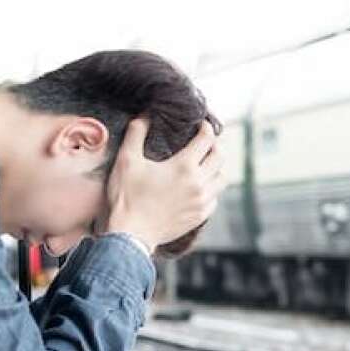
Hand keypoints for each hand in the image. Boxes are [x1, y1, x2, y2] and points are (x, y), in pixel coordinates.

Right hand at [104, 116, 223, 253]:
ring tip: (205, 163)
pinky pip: (215, 198)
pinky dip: (211, 189)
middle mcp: (198, 183)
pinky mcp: (199, 217)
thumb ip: (136, 133)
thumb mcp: (127, 160)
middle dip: (214, 144)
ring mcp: (201, 202)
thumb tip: (144, 115)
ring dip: (216, 167)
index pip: (207, 139)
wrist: (131, 235)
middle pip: (220, 157)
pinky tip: (200, 186)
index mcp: (184, 166)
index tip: (201, 124)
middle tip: (205, 141)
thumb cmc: (127, 197)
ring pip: (222, 179)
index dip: (206, 127)